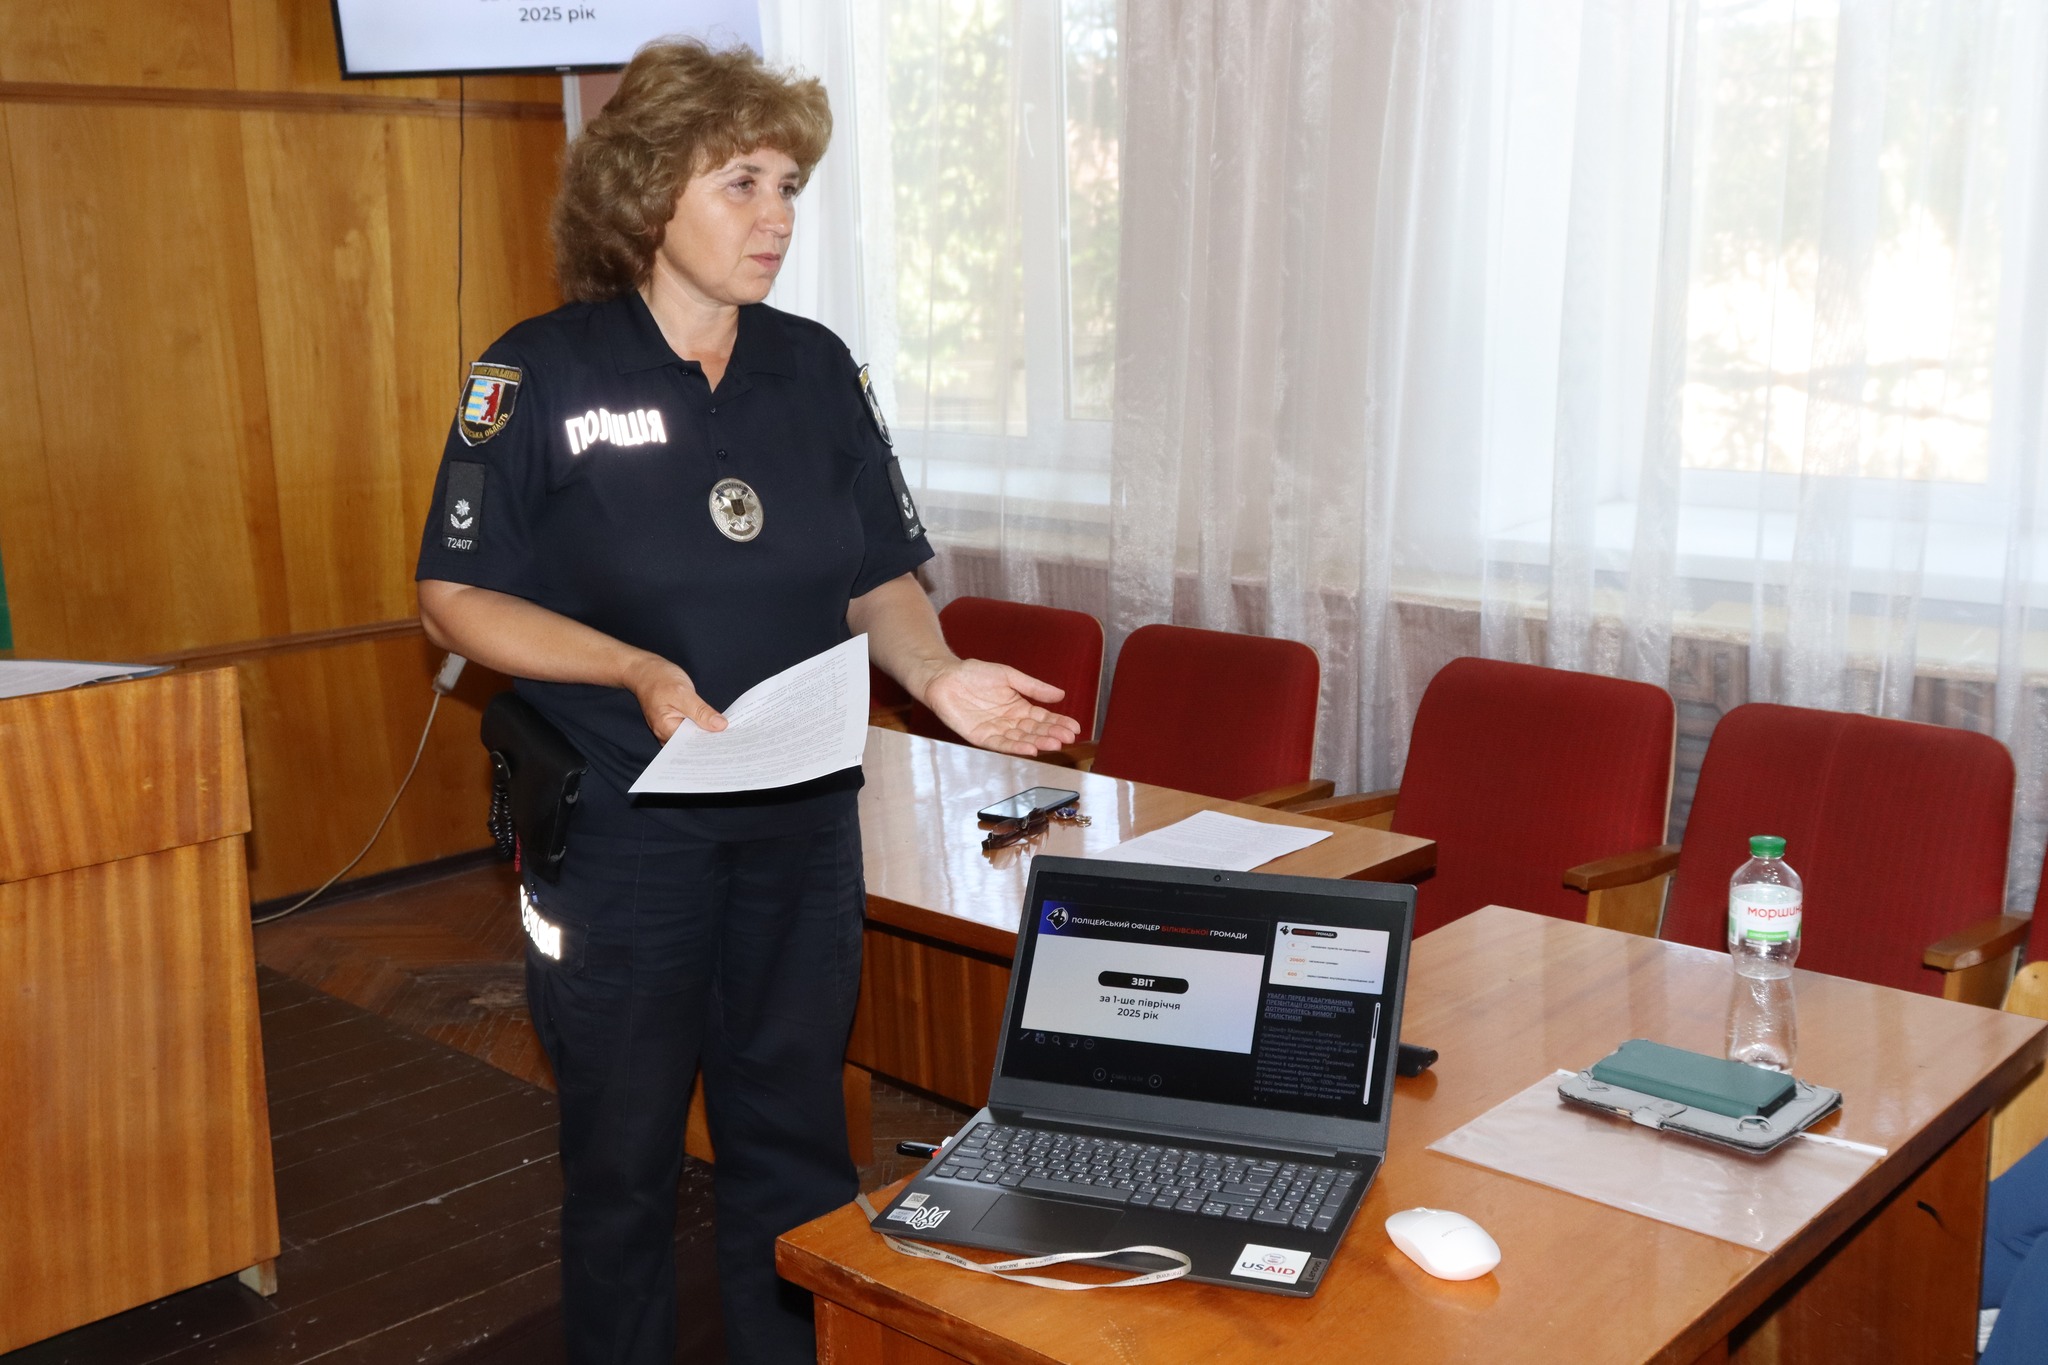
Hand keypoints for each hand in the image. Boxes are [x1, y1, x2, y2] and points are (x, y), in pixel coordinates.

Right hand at [621, 653, 725, 742]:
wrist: (644, 671)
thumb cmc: (659, 679)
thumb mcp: (683, 693)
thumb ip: (701, 711)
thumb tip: (720, 726)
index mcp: (666, 729)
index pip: (693, 745)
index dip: (712, 743)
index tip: (730, 741)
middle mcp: (665, 734)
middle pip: (693, 744)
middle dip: (712, 740)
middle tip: (734, 738)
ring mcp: (669, 730)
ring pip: (693, 737)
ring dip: (708, 734)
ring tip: (728, 733)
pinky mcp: (674, 724)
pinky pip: (690, 730)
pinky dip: (702, 727)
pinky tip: (715, 725)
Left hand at [922, 660, 1080, 756]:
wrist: (945, 677)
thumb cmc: (974, 674)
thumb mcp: (1009, 676)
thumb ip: (1033, 687)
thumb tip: (1060, 694)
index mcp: (1018, 707)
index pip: (1043, 718)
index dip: (1059, 723)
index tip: (1075, 728)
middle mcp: (1009, 721)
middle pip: (1035, 731)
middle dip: (1052, 735)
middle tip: (1068, 738)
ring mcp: (996, 730)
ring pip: (1021, 740)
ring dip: (1038, 743)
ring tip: (1054, 744)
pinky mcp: (980, 737)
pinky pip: (1001, 744)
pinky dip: (1016, 747)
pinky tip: (1030, 749)